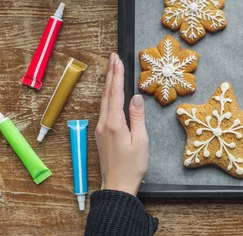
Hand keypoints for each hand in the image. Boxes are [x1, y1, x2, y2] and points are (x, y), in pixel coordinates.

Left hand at [95, 53, 148, 195]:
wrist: (117, 186)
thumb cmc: (132, 166)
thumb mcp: (141, 140)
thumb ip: (137, 117)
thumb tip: (137, 97)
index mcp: (114, 123)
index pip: (115, 93)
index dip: (117, 75)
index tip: (118, 60)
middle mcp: (104, 124)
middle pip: (107, 94)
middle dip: (110, 74)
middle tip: (113, 57)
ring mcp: (101, 129)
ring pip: (104, 101)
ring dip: (108, 83)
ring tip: (112, 69)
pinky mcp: (102, 134)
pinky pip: (104, 109)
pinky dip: (108, 96)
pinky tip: (111, 92)